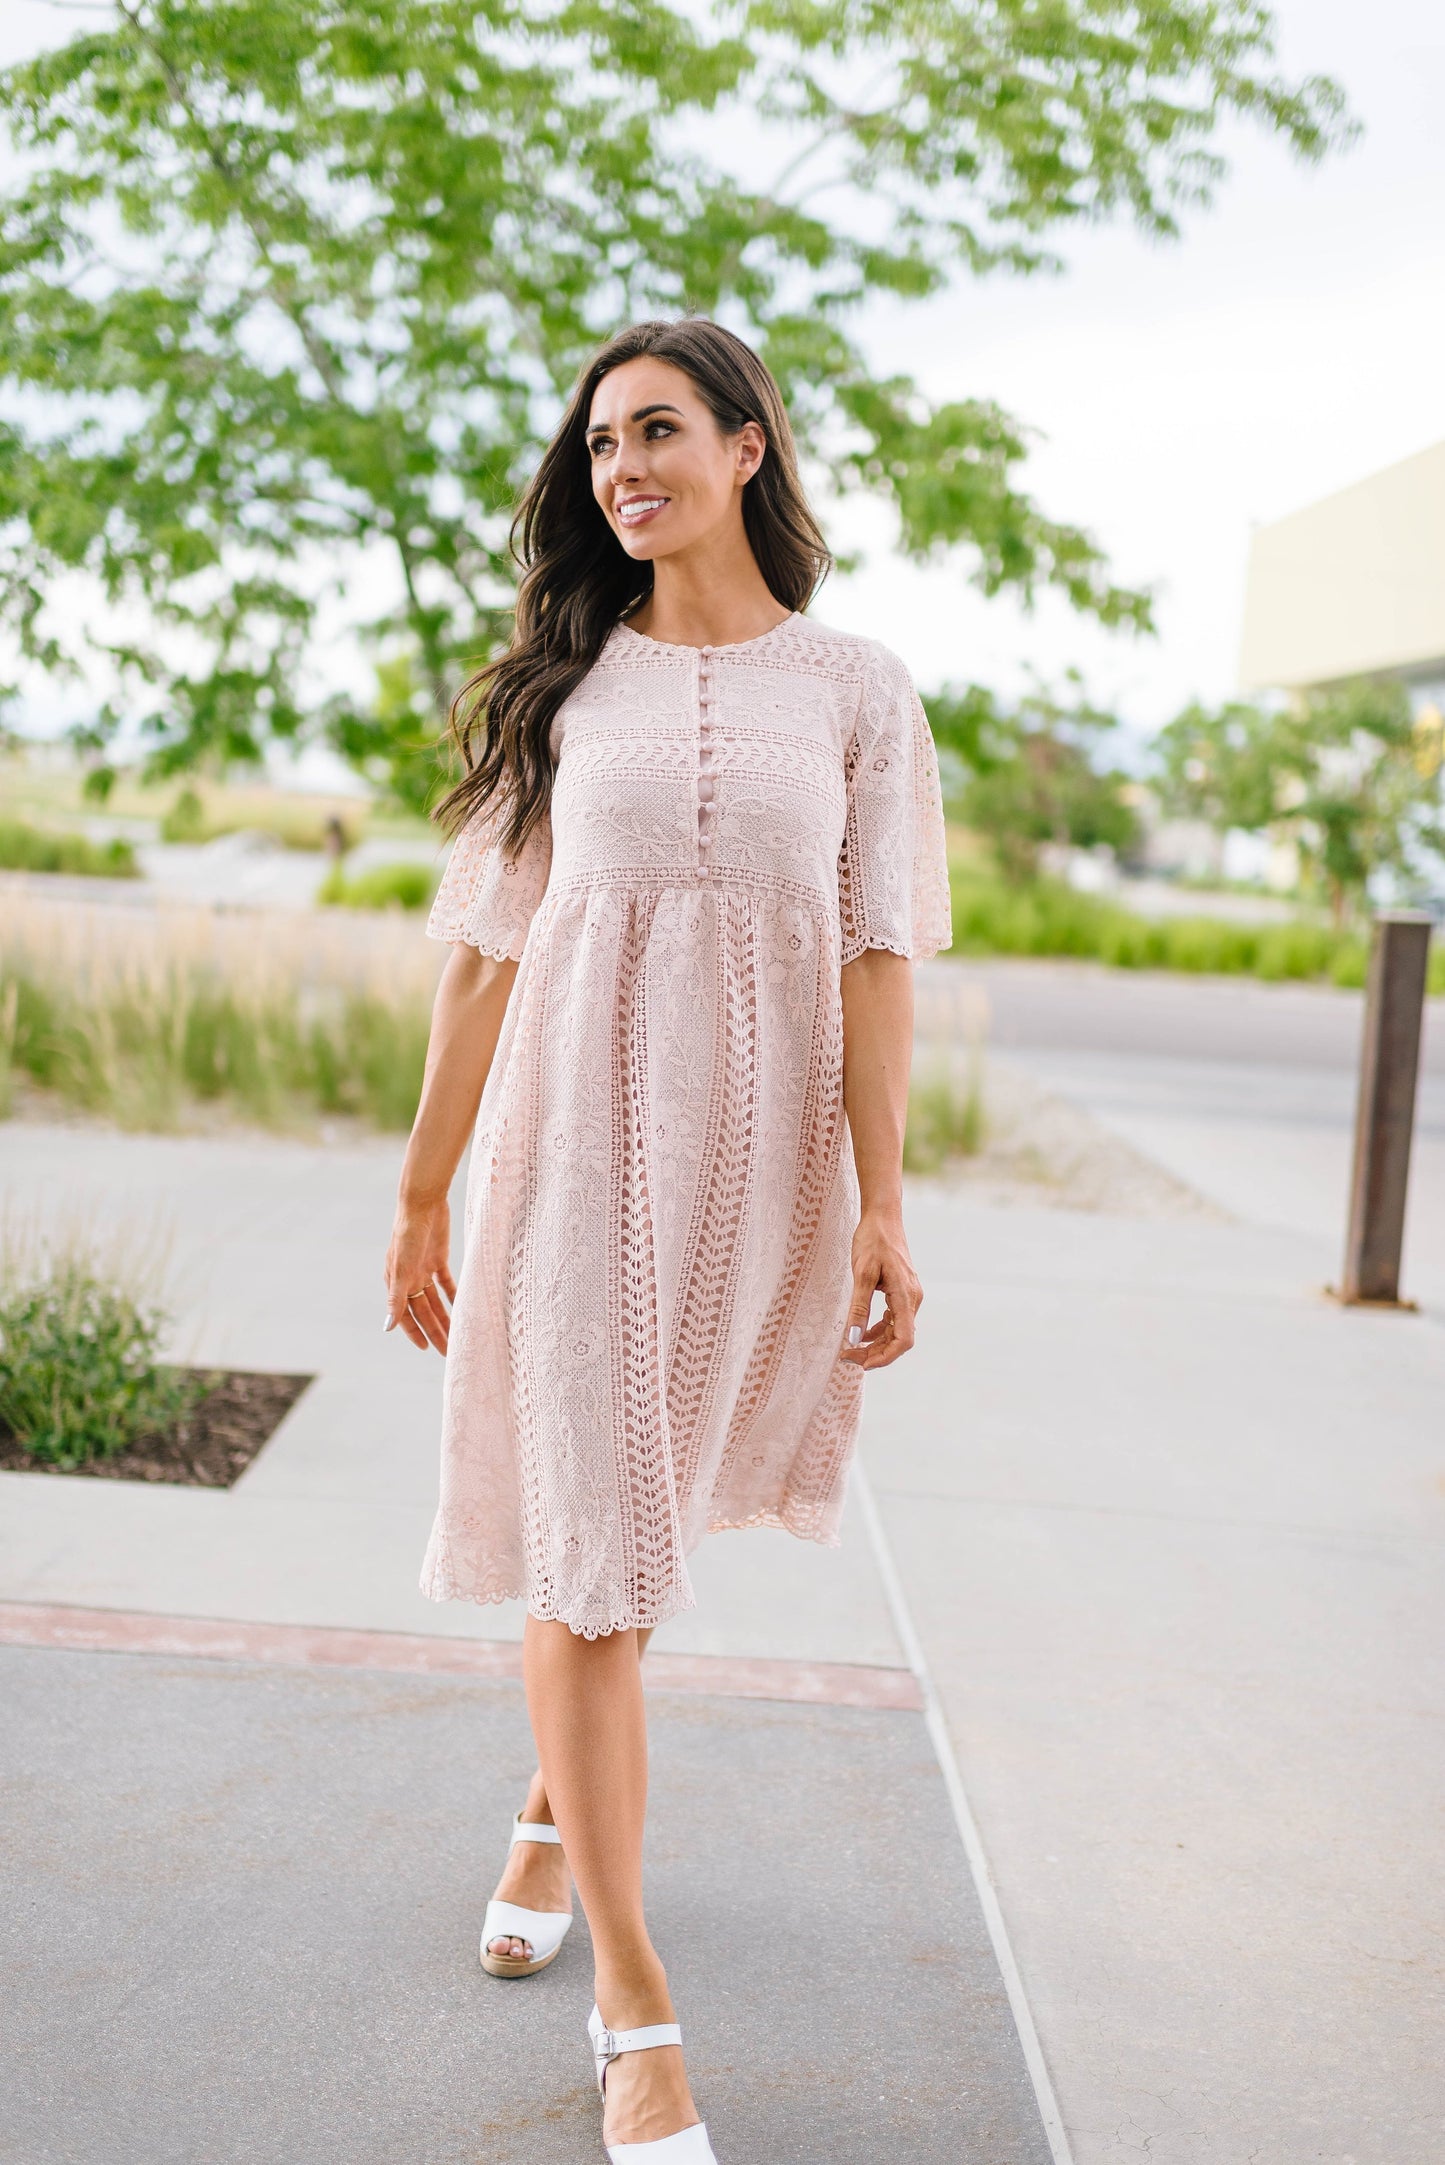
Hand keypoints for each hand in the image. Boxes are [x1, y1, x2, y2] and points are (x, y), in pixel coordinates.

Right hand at [384, 1195, 455, 1353]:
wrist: (423, 1203)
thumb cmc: (407, 1234)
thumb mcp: (401, 1268)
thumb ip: (396, 1297)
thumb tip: (387, 1327)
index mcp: (396, 1282)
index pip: (405, 1314)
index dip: (414, 1332)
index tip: (426, 1348)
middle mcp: (409, 1278)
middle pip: (424, 1311)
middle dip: (435, 1330)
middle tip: (448, 1350)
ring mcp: (424, 1268)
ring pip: (436, 1300)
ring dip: (446, 1316)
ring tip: (458, 1334)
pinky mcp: (438, 1258)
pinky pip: (447, 1283)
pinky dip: (453, 1295)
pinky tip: (463, 1307)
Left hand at [839, 1209, 920, 1370]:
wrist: (883, 1217)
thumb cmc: (873, 1240)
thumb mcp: (862, 1273)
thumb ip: (859, 1307)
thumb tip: (854, 1338)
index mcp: (906, 1296)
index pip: (903, 1340)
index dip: (885, 1357)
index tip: (861, 1363)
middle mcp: (912, 1299)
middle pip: (899, 1339)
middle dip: (875, 1353)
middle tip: (848, 1357)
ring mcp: (909, 1295)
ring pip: (896, 1331)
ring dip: (876, 1344)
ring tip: (851, 1349)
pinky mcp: (902, 1291)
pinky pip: (893, 1319)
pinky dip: (878, 1330)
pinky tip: (861, 1332)